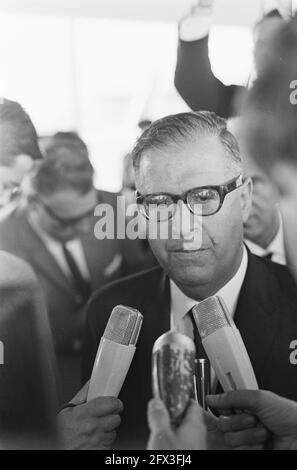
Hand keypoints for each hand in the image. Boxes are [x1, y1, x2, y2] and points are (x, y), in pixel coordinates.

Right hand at [57, 381, 122, 449]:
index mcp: (84, 414)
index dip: (114, 402)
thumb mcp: (66, 411)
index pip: (112, 403)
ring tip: (95, 431)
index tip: (112, 403)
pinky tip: (94, 441)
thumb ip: (82, 395)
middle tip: (103, 417)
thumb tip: (92, 383)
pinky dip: (104, 443)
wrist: (56, 450)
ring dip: (107, 431)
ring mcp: (97, 441)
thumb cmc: (59, 434)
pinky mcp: (100, 451)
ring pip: (113, 432)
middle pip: (116, 418)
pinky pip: (109, 444)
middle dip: (111, 417)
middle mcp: (92, 428)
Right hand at [147, 398, 266, 449]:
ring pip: (228, 441)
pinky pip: (235, 451)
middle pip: (219, 426)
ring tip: (264, 432)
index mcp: (243, 409)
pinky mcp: (246, 455)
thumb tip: (210, 399)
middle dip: (235, 423)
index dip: (204, 411)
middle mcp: (241, 426)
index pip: (216, 410)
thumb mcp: (259, 398)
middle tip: (252, 420)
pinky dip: (249, 447)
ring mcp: (245, 444)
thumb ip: (232, 397)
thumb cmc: (289, 415)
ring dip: (248, 435)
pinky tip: (262, 445)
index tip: (190, 409)